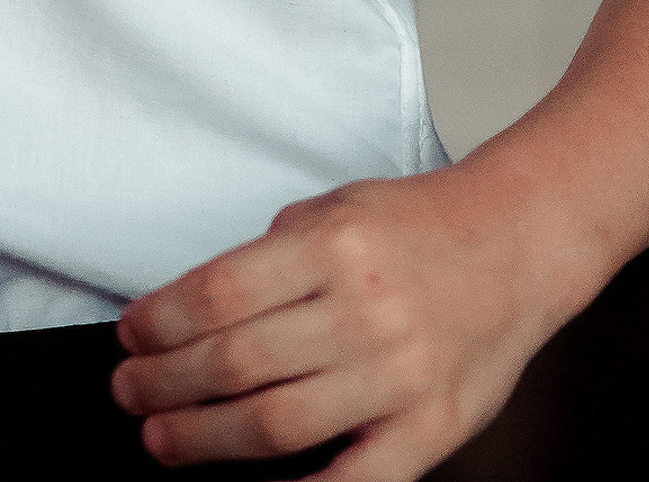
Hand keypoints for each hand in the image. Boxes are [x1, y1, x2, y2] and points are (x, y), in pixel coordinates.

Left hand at [113, 170, 575, 479]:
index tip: (131, 335)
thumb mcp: (336, 209)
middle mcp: (363, 310)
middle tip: (129, 392)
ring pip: (277, 423)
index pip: (218, 293)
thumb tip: (195, 308)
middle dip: (165, 384)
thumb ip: (273, 256)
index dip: (160, 321)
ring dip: (203, 438)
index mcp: (333, 247)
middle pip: (236, 362)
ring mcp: (397, 376)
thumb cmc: (421, 226)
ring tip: (163, 438)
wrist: (519, 241)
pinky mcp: (429, 429)